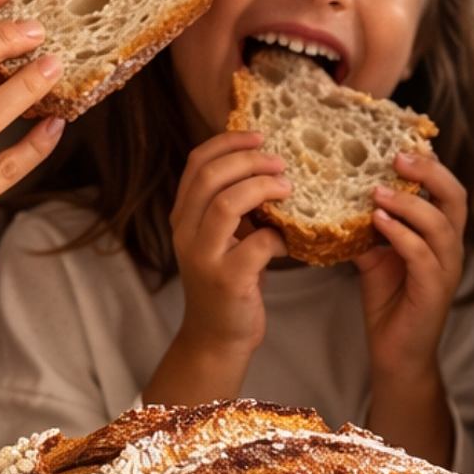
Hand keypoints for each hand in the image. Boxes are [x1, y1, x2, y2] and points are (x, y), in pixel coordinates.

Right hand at [147, 131, 287, 404]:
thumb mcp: (223, 238)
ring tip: (288, 188)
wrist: (218, 337)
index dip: (228, 142)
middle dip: (250, 160)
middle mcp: (186, 232)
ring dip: (263, 188)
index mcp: (183, 215)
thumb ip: (234, 205)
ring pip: (228, 204)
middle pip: (211, 176)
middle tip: (281, 161)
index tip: (260, 136)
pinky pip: (258, 244)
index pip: (196, 162)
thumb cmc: (229, 281)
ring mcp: (203, 256)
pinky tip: (290, 241)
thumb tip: (270, 164)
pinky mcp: (227, 279)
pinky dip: (279, 236)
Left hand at [356, 153, 465, 462]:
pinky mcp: (434, 292)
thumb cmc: (389, 303)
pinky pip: (423, 255)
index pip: (445, 187)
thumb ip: (366, 227)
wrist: (396, 356)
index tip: (397, 143)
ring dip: (409, 203)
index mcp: (439, 234)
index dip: (428, 163)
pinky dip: (402, 235)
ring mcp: (446, 270)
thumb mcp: (374, 255)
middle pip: (455, 196)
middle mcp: (450, 247)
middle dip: (428, 172)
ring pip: (441, 224)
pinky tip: (377, 223)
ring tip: (377, 192)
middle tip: (395, 156)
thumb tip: (336, 195)